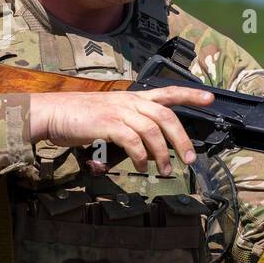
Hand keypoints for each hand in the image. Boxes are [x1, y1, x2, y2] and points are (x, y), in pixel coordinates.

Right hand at [29, 87, 213, 175]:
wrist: (52, 113)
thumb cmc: (80, 118)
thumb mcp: (111, 118)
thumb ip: (132, 131)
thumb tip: (149, 153)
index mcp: (133, 98)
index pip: (168, 92)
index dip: (190, 94)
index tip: (210, 98)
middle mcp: (130, 101)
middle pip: (166, 116)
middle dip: (182, 139)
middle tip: (190, 159)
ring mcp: (119, 111)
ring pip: (153, 131)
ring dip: (163, 154)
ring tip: (166, 170)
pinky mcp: (108, 124)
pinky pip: (133, 141)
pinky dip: (141, 156)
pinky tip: (142, 167)